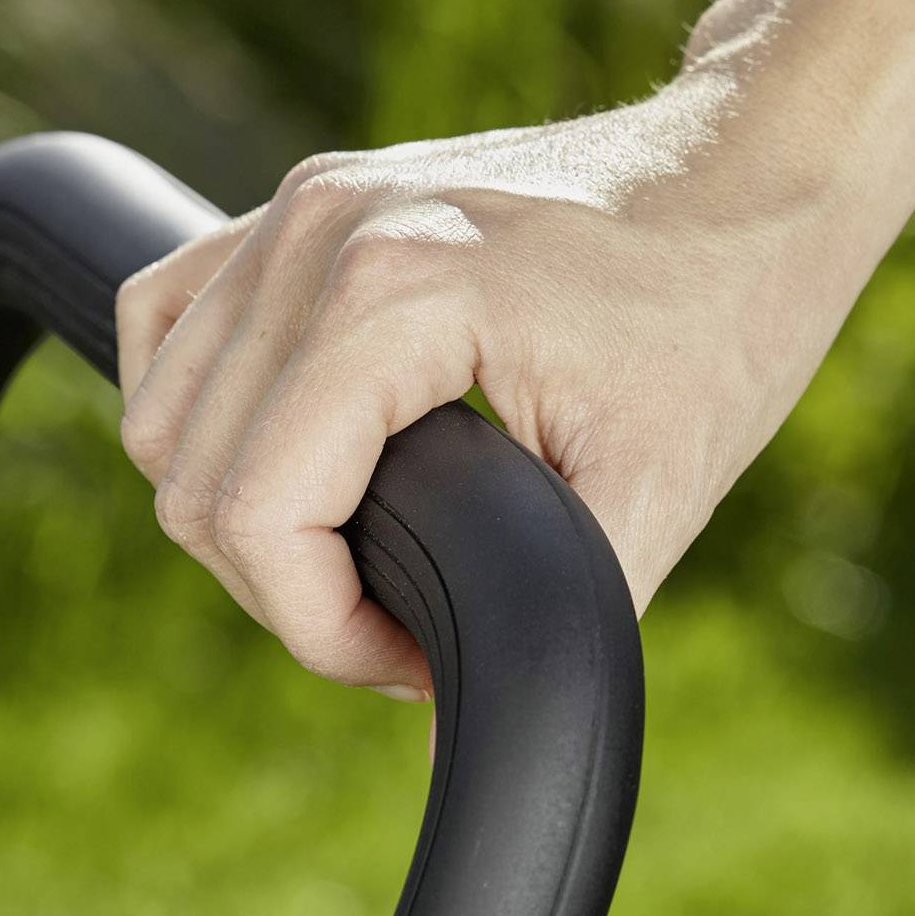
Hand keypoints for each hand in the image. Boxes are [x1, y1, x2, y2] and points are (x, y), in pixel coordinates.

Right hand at [113, 62, 914, 697]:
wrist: (752, 173)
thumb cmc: (724, 318)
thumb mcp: (660, 491)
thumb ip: (557, 625)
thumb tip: (471, 742)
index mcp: (395, 295)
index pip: (258, 515)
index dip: (322, 631)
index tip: (417, 656)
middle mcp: (321, 233)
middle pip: (192, 480)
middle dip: (288, 590)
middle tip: (406, 618)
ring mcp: (300, 204)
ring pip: (162, 413)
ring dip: (238, 512)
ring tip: (361, 550)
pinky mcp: (301, 200)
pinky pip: (166, 321)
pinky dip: (197, 412)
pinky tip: (287, 457)